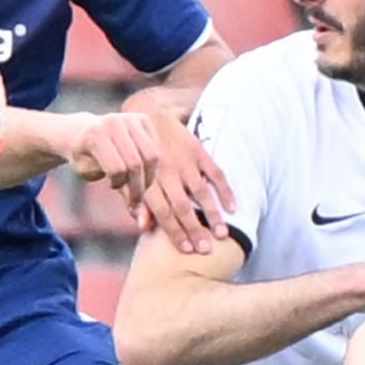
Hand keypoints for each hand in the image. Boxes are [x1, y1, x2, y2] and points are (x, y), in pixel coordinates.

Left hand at [68, 113, 160, 212]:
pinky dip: (151, 163)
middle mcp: (113, 122)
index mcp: (95, 135)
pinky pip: (156, 147)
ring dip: (148, 176)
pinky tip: (139, 168)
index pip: (117, 169)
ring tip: (137, 183)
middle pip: (137, 163)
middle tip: (133, 197)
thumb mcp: (93, 176)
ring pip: (152, 156)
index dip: (118, 184)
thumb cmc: (85, 158)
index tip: (112, 187)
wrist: (81, 131)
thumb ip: (120, 194)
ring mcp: (130, 118)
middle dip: (138, 186)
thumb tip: (143, 223)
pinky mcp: (143, 119)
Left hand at [137, 115, 235, 255]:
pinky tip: (233, 207)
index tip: (187, 250)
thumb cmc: (138, 154)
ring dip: (213, 214)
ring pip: (201, 192)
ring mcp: (184, 161)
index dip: (175, 233)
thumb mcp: (132, 176)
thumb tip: (143, 227)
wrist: (147, 115)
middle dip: (195, 230)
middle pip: (183, 207)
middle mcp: (167, 172)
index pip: (163, 212)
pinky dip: (225, 190)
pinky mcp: (198, 150)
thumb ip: (138, 201)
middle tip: (207, 250)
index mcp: (149, 181)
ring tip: (222, 235)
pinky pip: (215, 172)